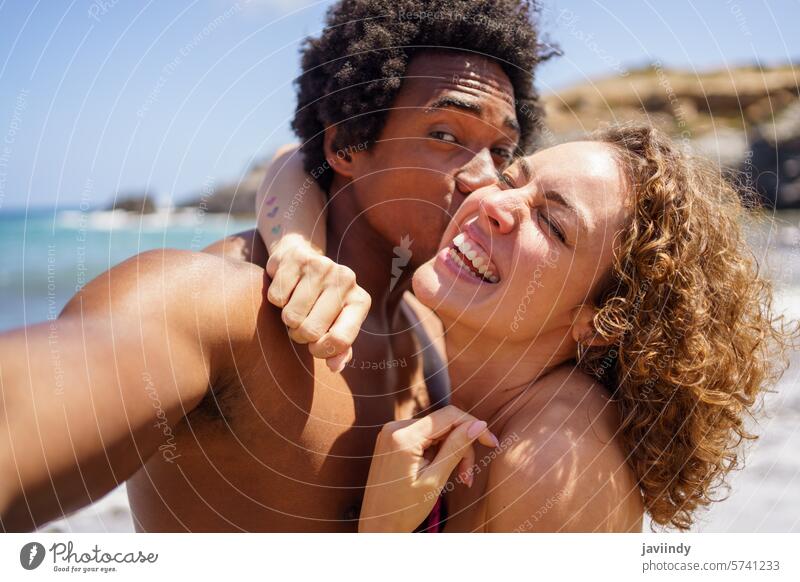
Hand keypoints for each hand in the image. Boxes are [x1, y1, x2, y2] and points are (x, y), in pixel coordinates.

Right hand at [266, 234, 370, 371]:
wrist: (303, 258)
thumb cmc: (322, 301)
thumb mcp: (336, 323)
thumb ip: (339, 348)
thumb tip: (335, 366)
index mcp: (360, 301)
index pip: (340, 340)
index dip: (321, 351)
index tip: (314, 347)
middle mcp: (346, 280)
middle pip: (311, 331)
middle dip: (300, 335)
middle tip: (301, 324)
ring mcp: (322, 266)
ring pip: (291, 316)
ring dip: (287, 319)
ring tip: (295, 307)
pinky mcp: (297, 259)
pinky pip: (276, 298)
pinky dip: (277, 301)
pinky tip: (287, 290)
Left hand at [359, 405, 499, 532]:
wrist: (376, 527)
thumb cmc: (403, 509)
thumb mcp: (435, 479)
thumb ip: (456, 448)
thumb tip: (478, 424)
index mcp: (403, 436)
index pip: (449, 415)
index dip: (474, 426)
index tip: (491, 443)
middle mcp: (394, 427)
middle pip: (443, 424)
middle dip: (461, 446)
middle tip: (467, 476)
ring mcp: (390, 433)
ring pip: (435, 431)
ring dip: (450, 451)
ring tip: (458, 479)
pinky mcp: (391, 440)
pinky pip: (422, 437)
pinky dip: (436, 452)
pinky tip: (440, 471)